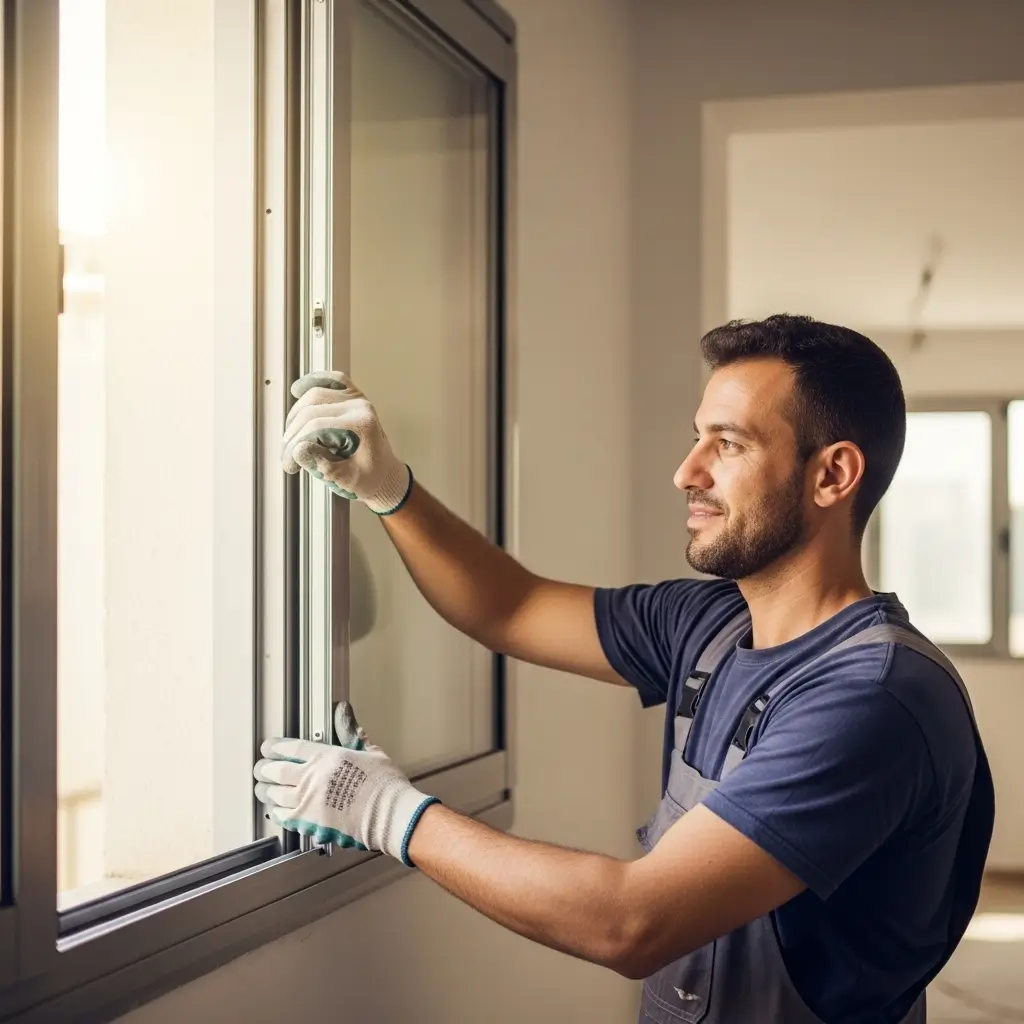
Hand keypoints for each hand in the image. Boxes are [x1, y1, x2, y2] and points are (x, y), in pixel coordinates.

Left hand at [253, 702, 438, 865]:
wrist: (390, 816)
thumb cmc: (384, 785)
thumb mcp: (370, 751)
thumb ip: (350, 731)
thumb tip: (342, 710)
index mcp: (327, 757)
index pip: (291, 748)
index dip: (276, 747)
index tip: (268, 747)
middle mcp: (312, 779)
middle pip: (276, 771)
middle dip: (265, 769)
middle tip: (261, 768)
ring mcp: (308, 803)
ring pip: (275, 795)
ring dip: (266, 791)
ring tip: (262, 789)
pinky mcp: (310, 825)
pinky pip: (284, 817)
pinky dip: (277, 812)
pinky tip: (275, 810)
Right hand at [281, 370, 411, 514]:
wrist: (385, 473)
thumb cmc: (369, 477)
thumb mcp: (346, 479)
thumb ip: (323, 465)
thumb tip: (298, 449)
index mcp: (361, 425)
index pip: (316, 427)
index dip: (295, 446)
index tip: (289, 464)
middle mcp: (360, 406)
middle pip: (311, 410)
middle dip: (293, 434)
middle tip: (288, 456)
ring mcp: (357, 398)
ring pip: (314, 395)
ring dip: (296, 415)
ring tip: (293, 438)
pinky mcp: (353, 396)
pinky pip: (332, 380)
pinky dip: (314, 382)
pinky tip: (299, 389)